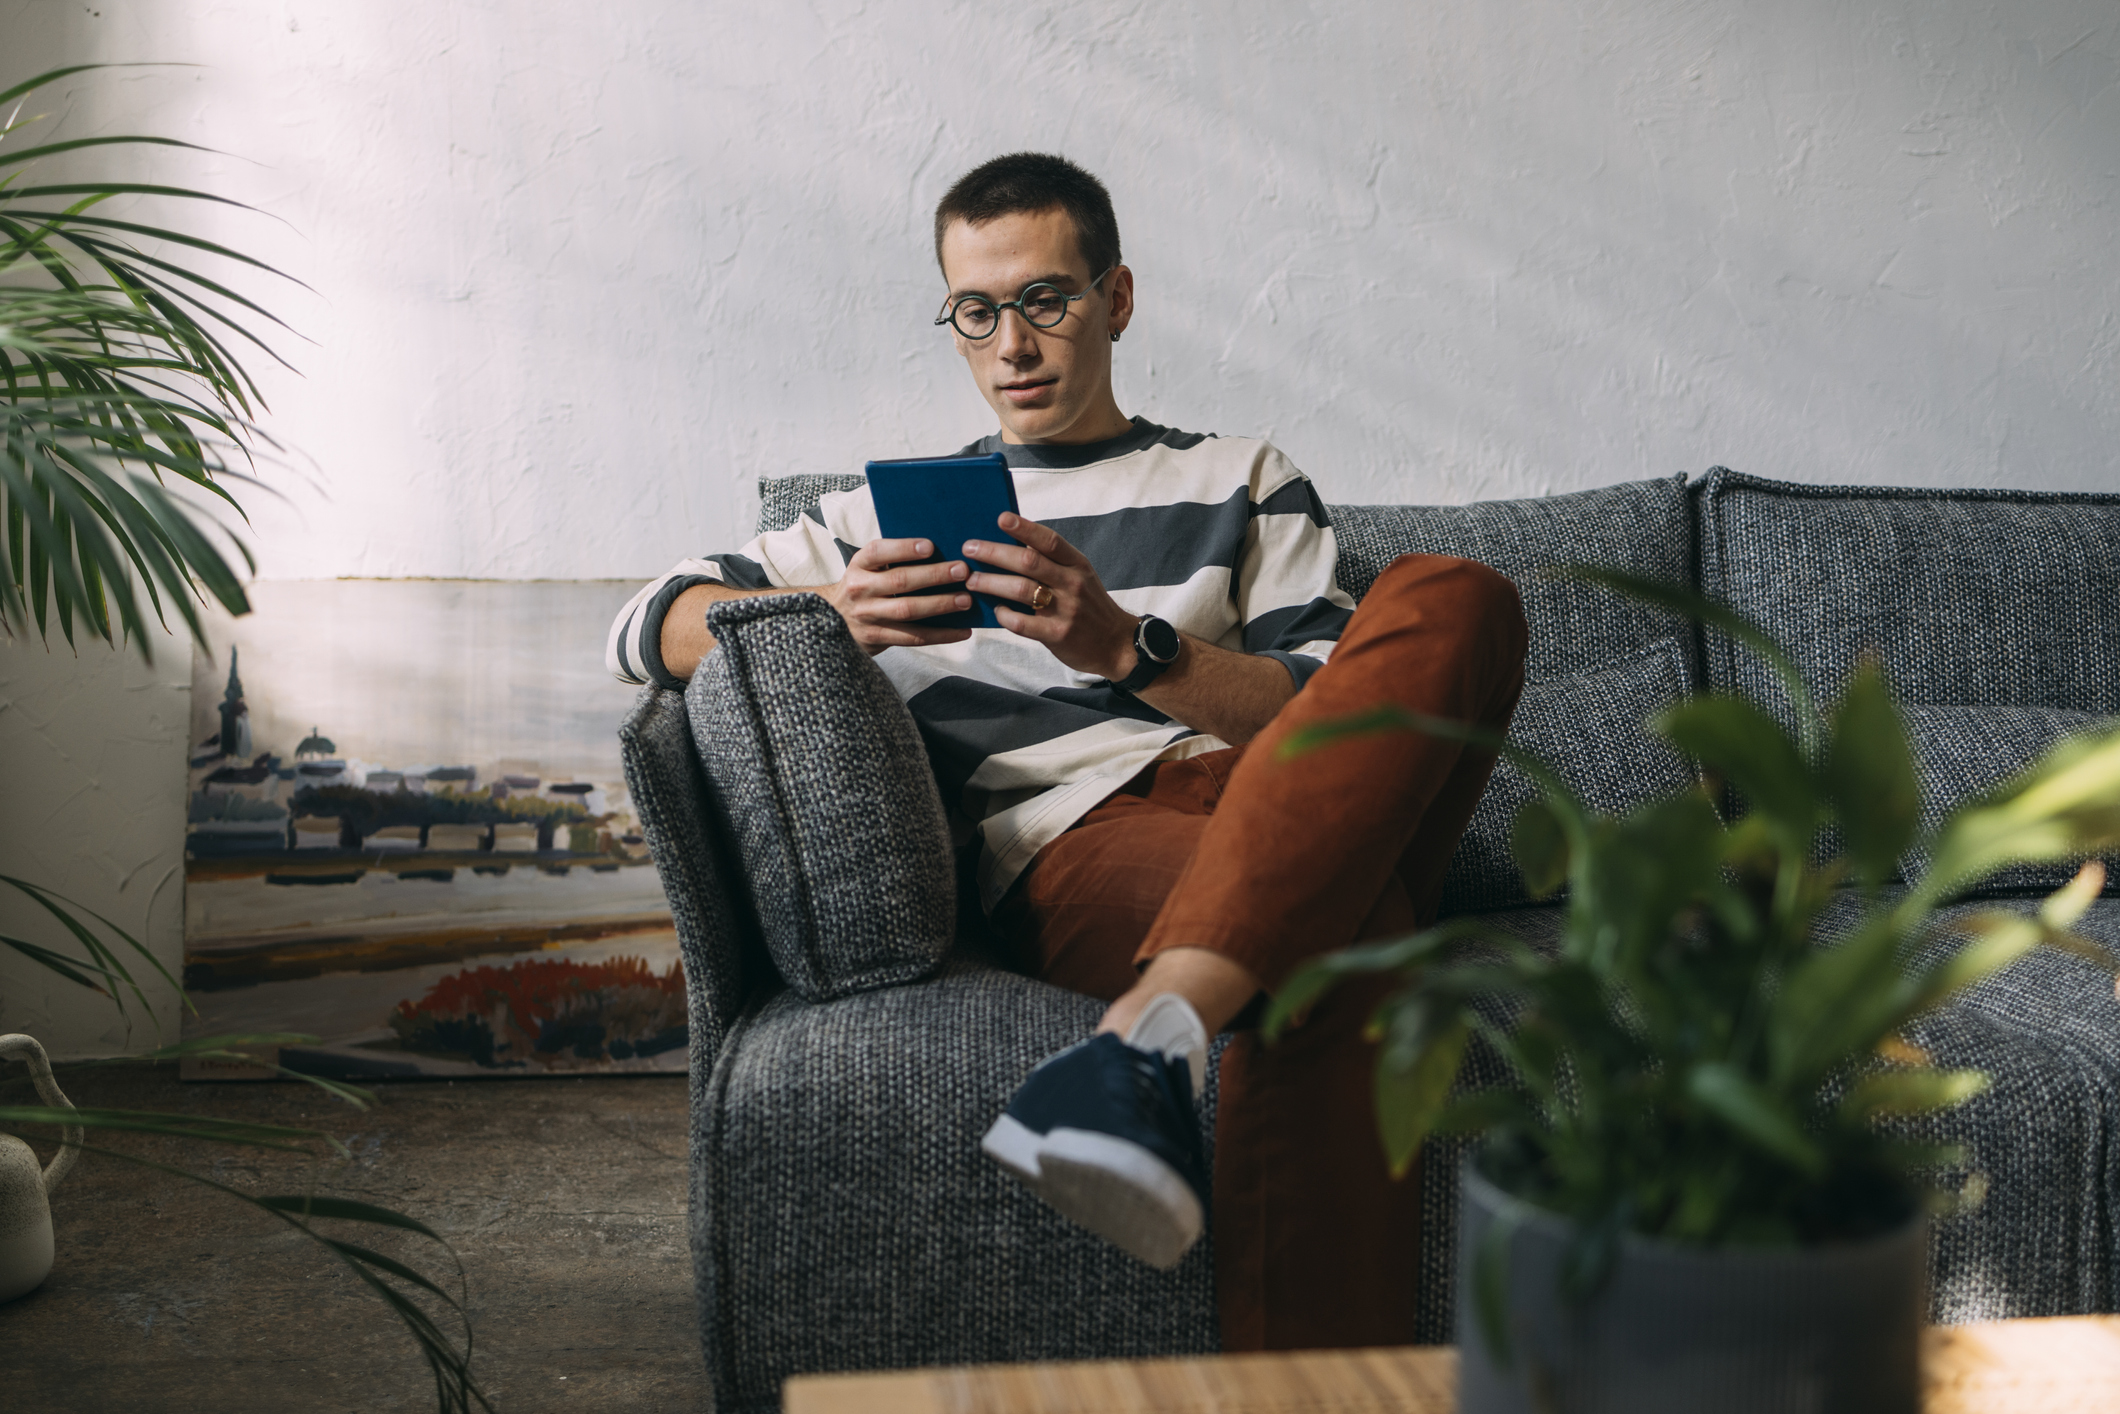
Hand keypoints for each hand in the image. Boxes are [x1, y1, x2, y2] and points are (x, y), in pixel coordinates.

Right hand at [822, 539, 975, 655]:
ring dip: (940, 604)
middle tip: (962, 571)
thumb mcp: (868, 569)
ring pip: (907, 610)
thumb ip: (893, 560)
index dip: (904, 548)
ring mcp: (867, 616)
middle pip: (899, 581)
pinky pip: (913, 637)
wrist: (833, 620)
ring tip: (966, 600)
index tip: (930, 546)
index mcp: (859, 565)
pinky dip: (940, 635)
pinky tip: (962, 631)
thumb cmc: (864, 587)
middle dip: (933, 575)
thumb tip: (942, 552)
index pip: (879, 551)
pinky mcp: (877, 638)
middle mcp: (860, 589)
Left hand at [965, 513, 1139, 679]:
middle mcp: (1072, 583)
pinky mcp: (1057, 635)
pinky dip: (1004, 615)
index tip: (1000, 518)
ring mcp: (1065, 610)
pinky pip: (1022, 623)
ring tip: (972, 580)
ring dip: (991, 582)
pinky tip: (996, 610)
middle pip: (1028, 561)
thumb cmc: (1089, 605)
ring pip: (1021, 590)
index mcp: (1077, 564)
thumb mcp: (1079, 576)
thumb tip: (1012, 545)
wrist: (1115, 643)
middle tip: (969, 549)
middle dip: (994, 553)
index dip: (1024, 528)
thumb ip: (1052, 562)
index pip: (1049, 540)